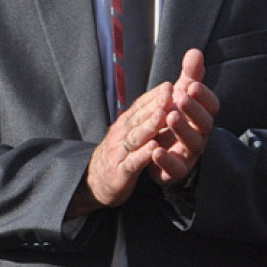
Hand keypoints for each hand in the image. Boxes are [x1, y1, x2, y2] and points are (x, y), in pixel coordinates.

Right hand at [67, 82, 173, 217]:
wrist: (95, 182)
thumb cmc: (118, 155)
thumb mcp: (128, 134)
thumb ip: (142, 118)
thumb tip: (162, 100)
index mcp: (125, 125)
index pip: (140, 107)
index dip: (154, 96)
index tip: (170, 85)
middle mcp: (120, 135)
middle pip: (138, 117)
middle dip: (154, 104)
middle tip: (171, 91)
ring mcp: (119, 152)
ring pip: (136, 136)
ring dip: (149, 125)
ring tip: (163, 114)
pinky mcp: (121, 172)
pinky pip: (133, 162)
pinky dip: (143, 155)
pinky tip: (155, 148)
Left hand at [149, 48, 218, 185]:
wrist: (155, 151)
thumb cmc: (173, 118)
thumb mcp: (178, 95)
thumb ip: (189, 76)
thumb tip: (195, 51)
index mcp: (201, 116)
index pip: (211, 105)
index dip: (203, 95)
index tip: (192, 84)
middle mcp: (199, 135)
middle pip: (204, 124)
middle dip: (194, 110)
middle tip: (181, 97)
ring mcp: (189, 154)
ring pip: (192, 144)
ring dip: (182, 130)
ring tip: (170, 116)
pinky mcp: (176, 171)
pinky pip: (175, 168)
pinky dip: (167, 161)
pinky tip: (155, 151)